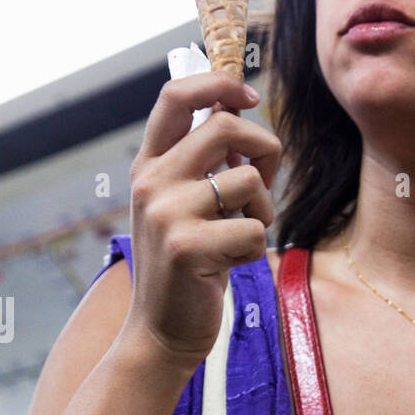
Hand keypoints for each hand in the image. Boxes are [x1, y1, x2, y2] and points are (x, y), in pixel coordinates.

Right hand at [123, 71, 281, 371]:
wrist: (160, 331)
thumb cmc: (187, 265)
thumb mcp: (183, 205)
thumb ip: (201, 162)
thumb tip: (236, 108)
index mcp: (148, 165)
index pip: (176, 96)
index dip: (218, 83)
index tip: (248, 95)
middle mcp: (150, 181)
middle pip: (225, 127)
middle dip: (265, 149)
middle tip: (266, 182)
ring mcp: (165, 213)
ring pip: (247, 181)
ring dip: (264, 209)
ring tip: (242, 235)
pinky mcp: (186, 247)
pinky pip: (253, 228)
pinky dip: (256, 248)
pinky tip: (231, 264)